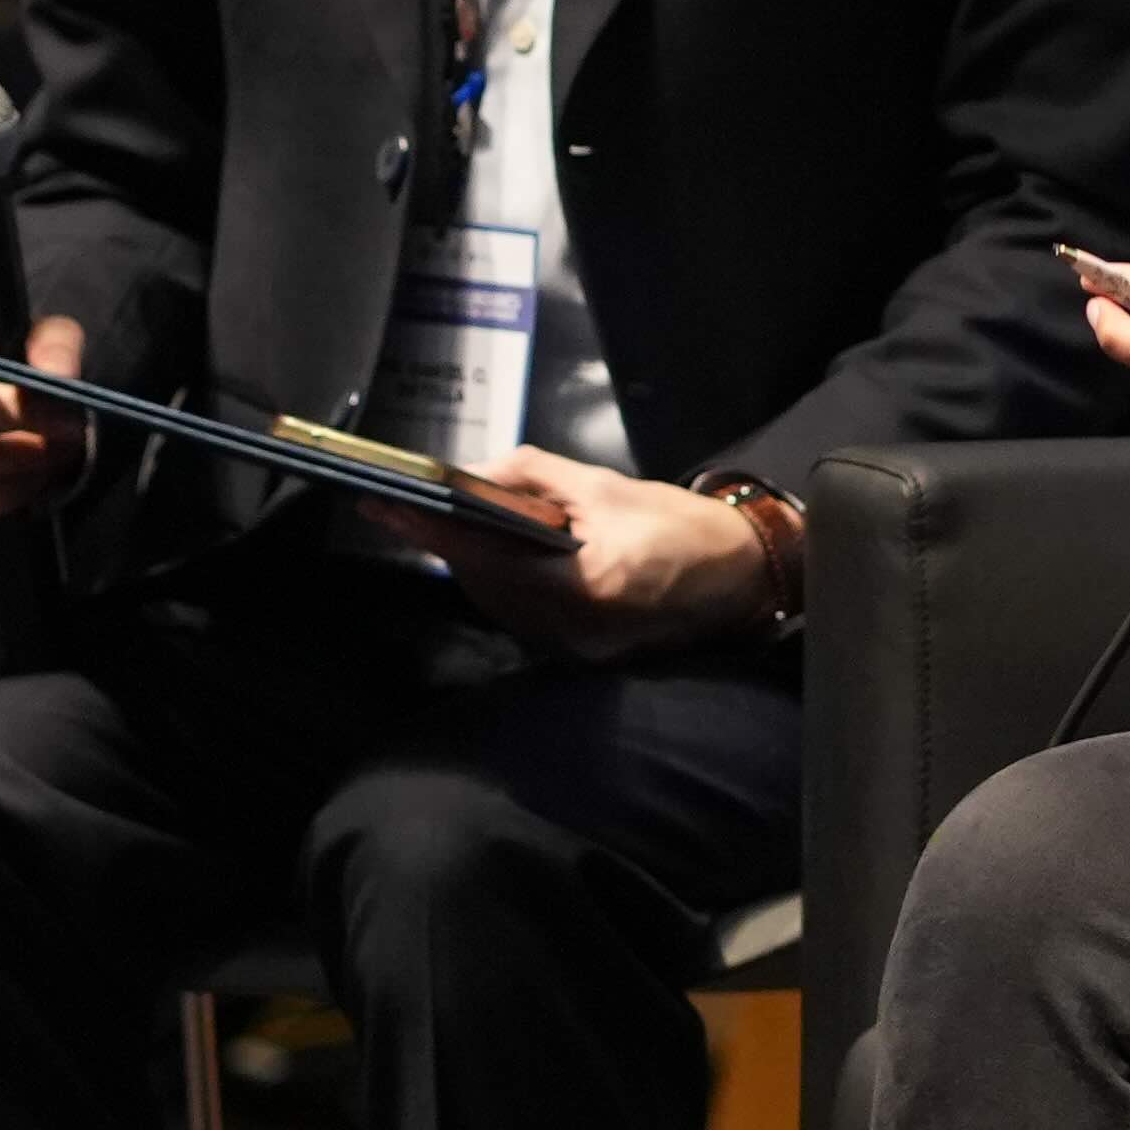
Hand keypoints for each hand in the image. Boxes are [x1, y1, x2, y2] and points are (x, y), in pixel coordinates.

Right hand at [0, 313, 89, 531]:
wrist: (24, 419)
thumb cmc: (21, 364)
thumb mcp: (46, 339)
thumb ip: (53, 346)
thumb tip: (56, 377)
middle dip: (10, 415)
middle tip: (64, 420)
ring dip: (14, 459)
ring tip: (56, 450)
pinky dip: (1, 497)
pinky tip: (33, 480)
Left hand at [407, 451, 771, 655]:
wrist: (743, 574)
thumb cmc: (680, 524)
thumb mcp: (606, 486)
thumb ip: (535, 476)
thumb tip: (476, 474)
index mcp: (586, 582)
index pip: (488, 554)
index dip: (433, 530)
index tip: (387, 507)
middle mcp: (575, 628)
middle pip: (485, 587)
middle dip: (451, 546)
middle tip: (420, 510)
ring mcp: (577, 649)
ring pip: (499, 607)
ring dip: (476, 568)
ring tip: (457, 530)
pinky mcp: (583, 655)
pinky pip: (524, 620)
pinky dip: (505, 588)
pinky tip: (504, 559)